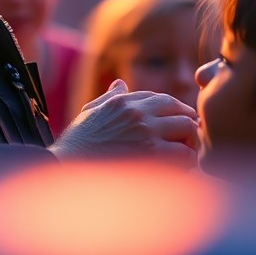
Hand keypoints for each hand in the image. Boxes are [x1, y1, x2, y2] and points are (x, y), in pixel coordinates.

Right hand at [48, 80, 199, 167]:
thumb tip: (120, 83)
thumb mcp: (90, 114)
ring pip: (188, 129)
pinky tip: (179, 171)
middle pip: (179, 110)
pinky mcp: (152, 154)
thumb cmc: (75, 146)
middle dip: (186, 125)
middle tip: (186, 142)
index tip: (176, 125)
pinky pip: (185, 155)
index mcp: (122, 101)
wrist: (65, 169)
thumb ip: (108, 98)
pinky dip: (187, 163)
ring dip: (190, 143)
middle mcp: (137, 112)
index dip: (173, 112)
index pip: (160, 99)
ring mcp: (146, 132)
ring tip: (184, 157)